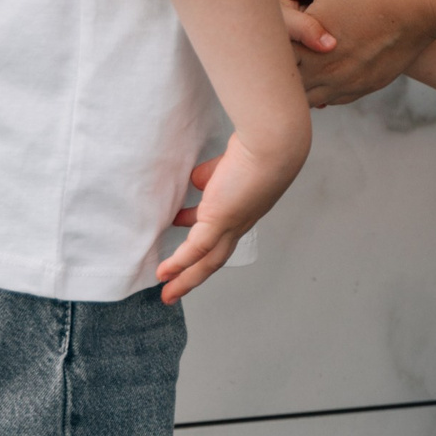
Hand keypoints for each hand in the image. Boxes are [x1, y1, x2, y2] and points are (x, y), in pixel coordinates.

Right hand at [158, 129, 306, 303]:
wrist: (272, 145)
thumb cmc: (256, 146)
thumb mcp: (225, 164)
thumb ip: (210, 175)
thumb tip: (197, 182)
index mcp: (243, 210)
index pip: (221, 235)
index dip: (203, 245)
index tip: (185, 249)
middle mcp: (239, 223)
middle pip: (214, 259)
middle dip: (194, 275)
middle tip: (175, 288)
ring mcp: (231, 224)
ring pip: (206, 262)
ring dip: (186, 279)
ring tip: (168, 291)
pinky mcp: (221, 220)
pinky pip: (195, 250)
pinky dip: (178, 264)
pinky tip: (164, 273)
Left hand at [273, 0, 435, 104]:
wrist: (426, 1)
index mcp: (307, 44)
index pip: (267, 55)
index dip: (261, 41)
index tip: (261, 28)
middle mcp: (324, 72)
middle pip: (282, 83)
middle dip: (276, 65)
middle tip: (273, 46)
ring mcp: (346, 84)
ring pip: (305, 97)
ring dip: (298, 81)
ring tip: (296, 59)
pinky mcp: (366, 87)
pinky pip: (331, 98)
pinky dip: (322, 87)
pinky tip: (323, 68)